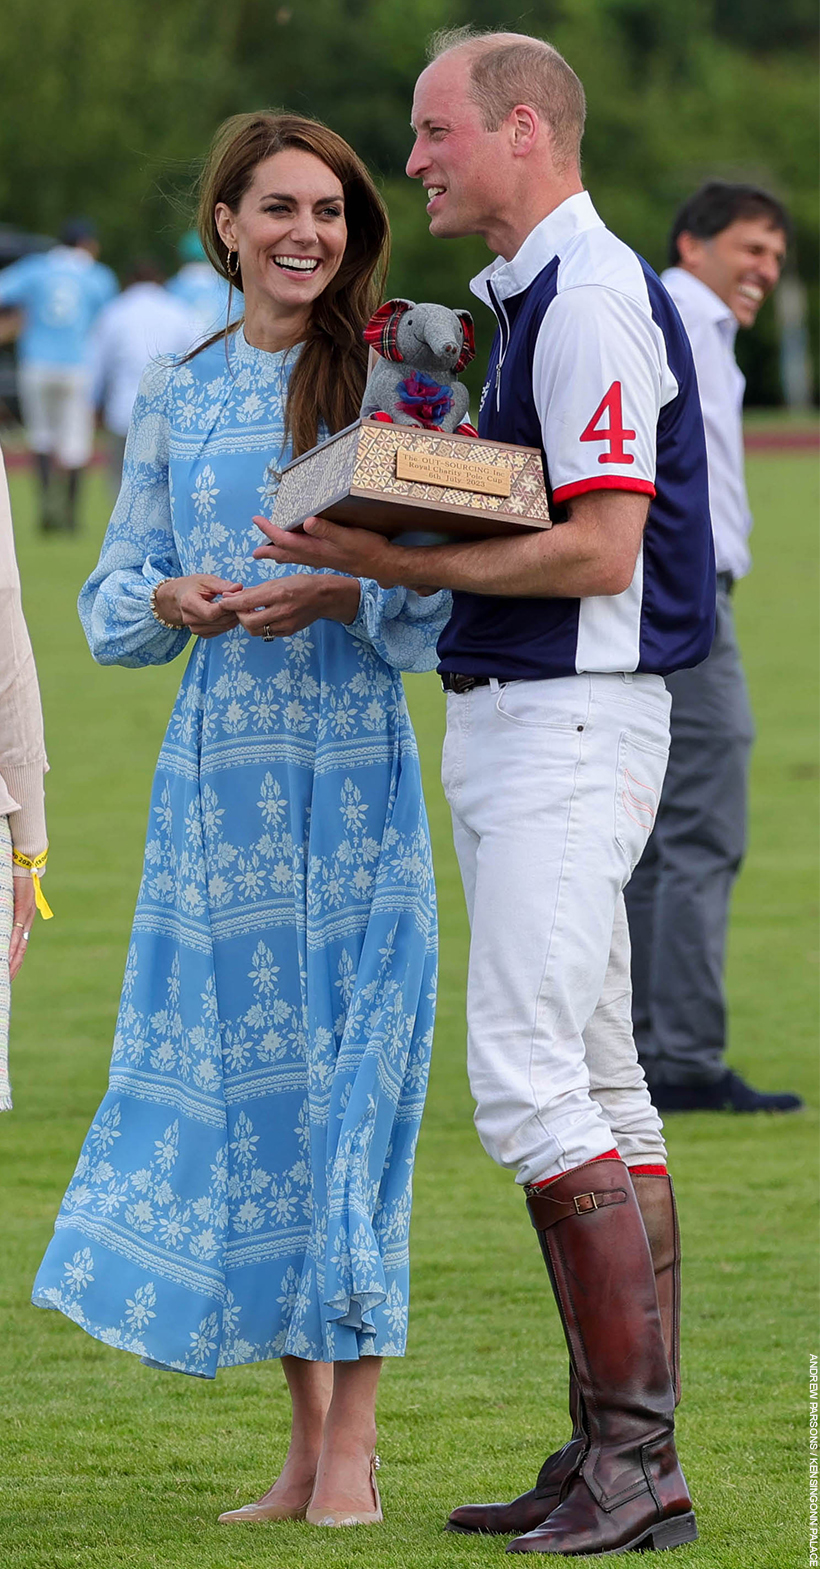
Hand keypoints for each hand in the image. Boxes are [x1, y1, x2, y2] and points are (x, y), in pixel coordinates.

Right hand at [9, 876, 35, 980]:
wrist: (26, 862)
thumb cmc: (15, 880)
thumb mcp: (9, 901)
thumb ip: (7, 915)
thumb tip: (4, 926)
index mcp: (24, 921)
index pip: (20, 947)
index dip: (15, 962)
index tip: (8, 975)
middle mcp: (27, 922)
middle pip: (20, 951)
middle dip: (13, 968)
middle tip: (6, 983)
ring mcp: (25, 917)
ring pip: (19, 945)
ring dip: (12, 962)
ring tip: (6, 976)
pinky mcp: (22, 910)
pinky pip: (16, 931)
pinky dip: (11, 946)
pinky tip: (7, 957)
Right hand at [154, 575, 242, 638]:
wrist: (179, 597)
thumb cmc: (192, 586)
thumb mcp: (206, 580)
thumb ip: (223, 585)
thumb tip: (239, 588)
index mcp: (188, 603)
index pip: (211, 612)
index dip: (226, 607)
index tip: (236, 598)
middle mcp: (189, 619)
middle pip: (218, 621)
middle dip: (232, 612)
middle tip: (240, 602)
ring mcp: (194, 628)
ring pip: (222, 627)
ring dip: (232, 618)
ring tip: (235, 606)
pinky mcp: (201, 633)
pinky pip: (220, 631)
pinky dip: (228, 623)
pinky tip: (229, 614)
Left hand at [220, 573, 360, 635]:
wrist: (323, 597)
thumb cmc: (299, 584)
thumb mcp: (276, 581)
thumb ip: (254, 591)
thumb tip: (232, 596)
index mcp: (277, 594)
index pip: (245, 602)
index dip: (230, 603)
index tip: (224, 601)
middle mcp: (281, 611)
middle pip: (248, 622)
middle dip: (238, 616)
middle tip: (238, 608)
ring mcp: (286, 624)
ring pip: (256, 631)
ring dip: (248, 623)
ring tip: (250, 612)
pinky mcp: (288, 632)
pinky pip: (267, 634)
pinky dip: (260, 627)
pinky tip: (263, 617)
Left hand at [253, 515, 400, 587]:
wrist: (383, 565)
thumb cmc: (367, 549)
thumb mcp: (348, 536)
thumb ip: (327, 530)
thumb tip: (307, 522)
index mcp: (315, 549)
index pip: (285, 539)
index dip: (269, 530)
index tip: (257, 520)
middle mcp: (315, 556)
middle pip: (285, 553)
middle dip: (269, 550)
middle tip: (254, 554)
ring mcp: (321, 560)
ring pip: (294, 558)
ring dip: (280, 556)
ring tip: (269, 556)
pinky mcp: (329, 560)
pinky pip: (304, 559)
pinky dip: (295, 557)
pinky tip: (298, 557)